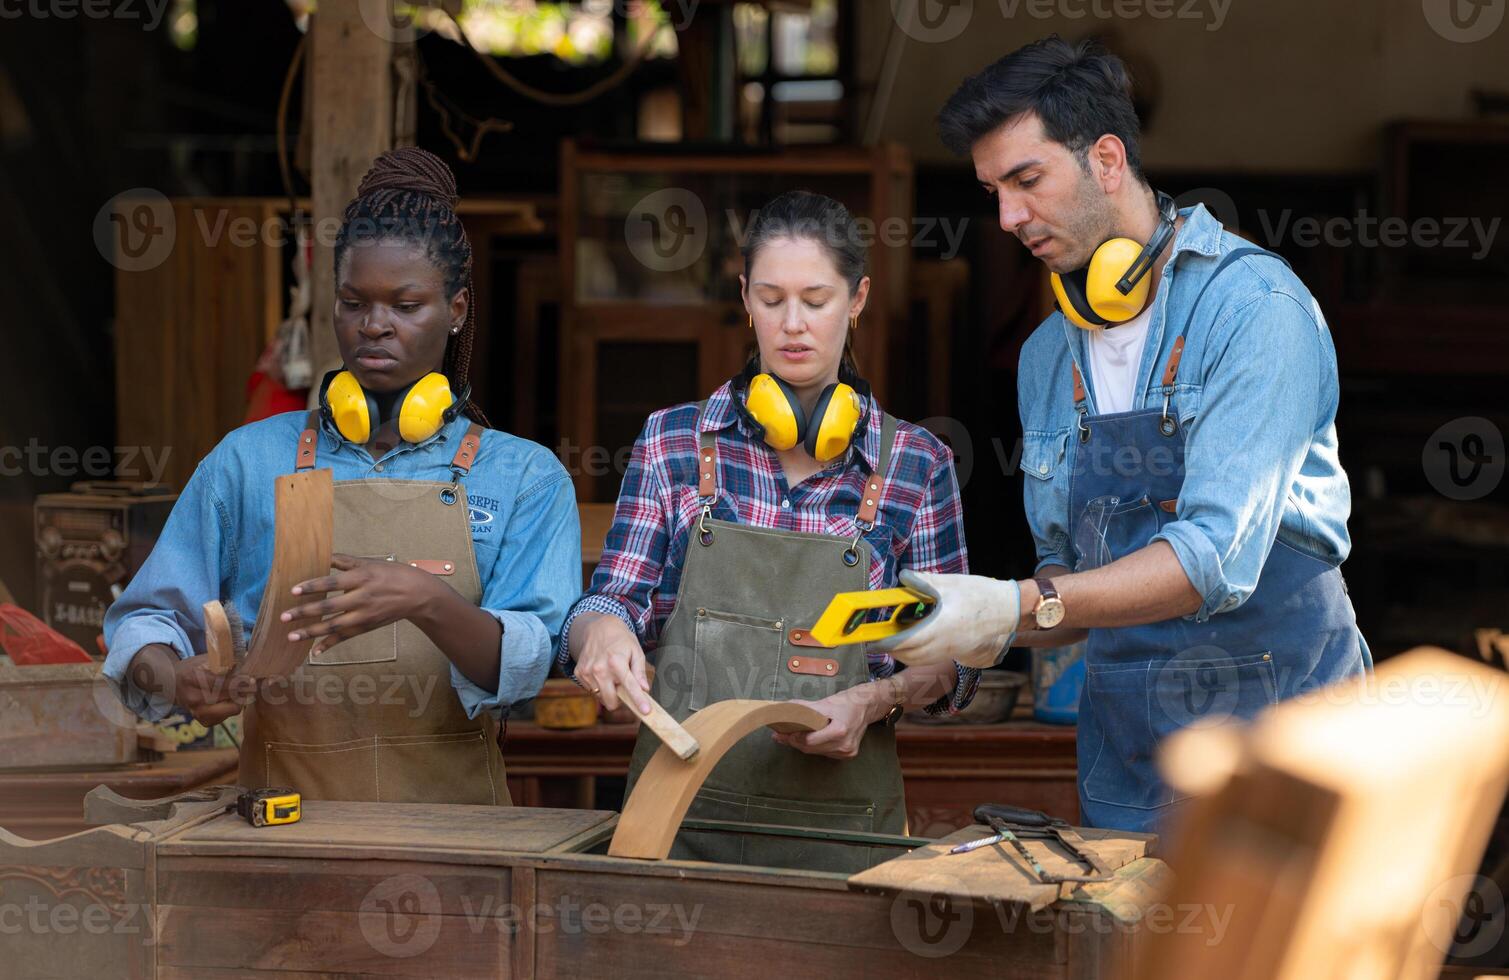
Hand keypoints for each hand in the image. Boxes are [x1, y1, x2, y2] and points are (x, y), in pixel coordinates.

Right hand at [126, 644, 253, 725]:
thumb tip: (249, 657)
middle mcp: (193, 698)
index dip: (239, 683)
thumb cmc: (193, 668)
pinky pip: (225, 717)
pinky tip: (230, 699)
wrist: (172, 684)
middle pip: (227, 698)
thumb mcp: (205, 658)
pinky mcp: (202, 721)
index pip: (221, 683)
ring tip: (242, 692)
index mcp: (192, 678)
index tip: (252, 680)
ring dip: (239, 701)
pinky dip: (231, 708)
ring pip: (229, 710)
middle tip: (252, 685)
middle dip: (243, 692)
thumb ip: (225, 659)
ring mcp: (196, 712)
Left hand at [281, 553, 441, 655]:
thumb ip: (344, 561)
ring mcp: (365, 615)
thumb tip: (322, 554)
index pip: (333, 583)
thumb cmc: (392, 574)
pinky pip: (345, 638)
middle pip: (329, 607)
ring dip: (311, 632)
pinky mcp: (366, 627)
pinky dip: (329, 645)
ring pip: (334, 626)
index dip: (313, 586)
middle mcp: (363, 598)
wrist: (418, 594)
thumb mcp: (370, 563)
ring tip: (291, 636)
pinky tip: (313, 652)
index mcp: (362, 578)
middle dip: (305, 612)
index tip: (293, 590)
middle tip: (284, 616)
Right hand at [571, 612, 651, 713]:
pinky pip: (591, 690)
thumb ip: (639, 672)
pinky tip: (602, 671)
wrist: (598, 627)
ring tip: (611, 674)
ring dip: (608, 691)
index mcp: (616, 662)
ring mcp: (587, 672)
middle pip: (611, 701)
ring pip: (601, 697)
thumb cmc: (621, 640)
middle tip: (623, 687)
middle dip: (619, 700)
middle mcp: (599, 669)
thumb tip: (644, 689)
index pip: (630, 687)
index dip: (639, 701)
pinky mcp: (579, 673)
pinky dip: (599, 685)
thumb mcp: (636, 651)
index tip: (646, 712)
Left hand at [770, 683, 886, 759]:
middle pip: (811, 748)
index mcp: (840, 731)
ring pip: (816, 752)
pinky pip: (825, 753)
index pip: (809, 741)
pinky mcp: (848, 754)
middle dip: (794, 742)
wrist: (867, 706)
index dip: (793, 738)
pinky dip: (815, 747)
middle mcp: (844, 744)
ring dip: (803, 745)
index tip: (781, 734)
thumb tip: (784, 709)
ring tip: (790, 737)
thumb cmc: (847, 702)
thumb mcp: (825, 702)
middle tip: (780, 736)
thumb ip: (804, 708)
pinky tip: (807, 740)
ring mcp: (847, 751)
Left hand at [872, 569, 1019, 667]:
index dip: (886, 643)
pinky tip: (918, 639)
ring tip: (898, 638)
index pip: (906, 641)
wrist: (1011, 610)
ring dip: (905, 652)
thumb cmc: (982, 595)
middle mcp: (945, 644)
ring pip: (920, 660)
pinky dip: (919, 654)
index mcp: (941, 626)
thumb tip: (903, 578)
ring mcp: (953, 652)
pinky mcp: (959, 654)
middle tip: (881, 638)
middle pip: (910, 655)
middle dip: (893, 648)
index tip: (873, 641)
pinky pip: (932, 659)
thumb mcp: (950, 583)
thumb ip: (923, 582)